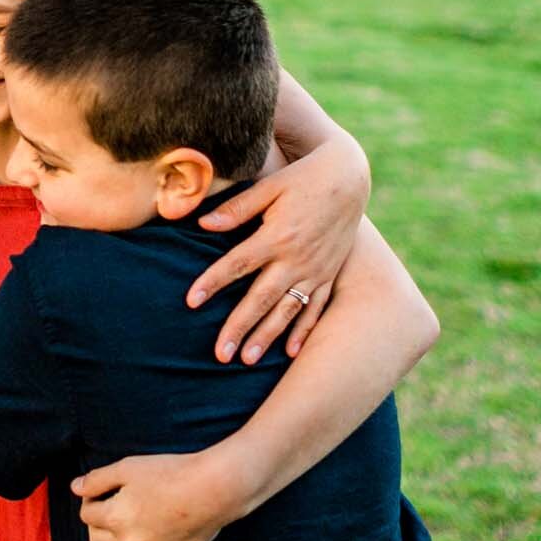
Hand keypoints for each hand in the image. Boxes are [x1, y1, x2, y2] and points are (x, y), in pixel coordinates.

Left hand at [73, 450, 243, 540]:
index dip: (91, 499)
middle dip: (97, 523)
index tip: (101, 491)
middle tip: (109, 508)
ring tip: (117, 534)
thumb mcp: (127, 467)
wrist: (213, 489)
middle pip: (97, 540)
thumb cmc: (169, 473)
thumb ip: (97, 479)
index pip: (87, 514)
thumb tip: (75, 488)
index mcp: (115, 518)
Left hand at [187, 145, 365, 362]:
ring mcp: (316, 270)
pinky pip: (317, 308)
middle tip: (219, 354)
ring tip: (247, 360)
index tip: (191, 301)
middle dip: (239, 327)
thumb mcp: (270, 187)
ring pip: (288, 310)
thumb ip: (237, 209)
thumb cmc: (303, 180)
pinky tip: (291, 353)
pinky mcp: (329, 275)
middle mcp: (297, 259)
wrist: (349, 180)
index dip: (213, 282)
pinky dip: (305, 331)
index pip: (237, 264)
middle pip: (261, 298)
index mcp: (277, 236)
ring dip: (268, 336)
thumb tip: (202, 223)